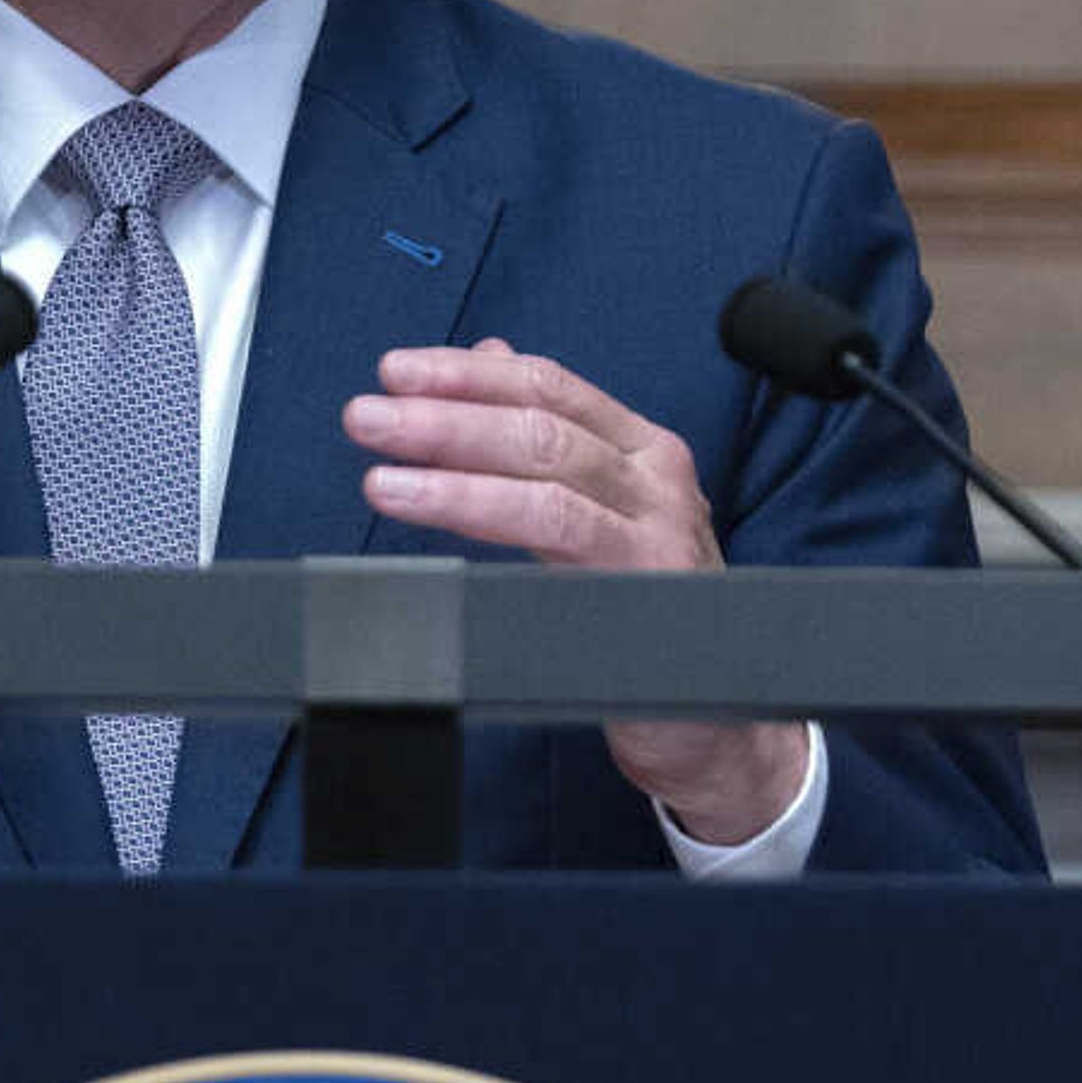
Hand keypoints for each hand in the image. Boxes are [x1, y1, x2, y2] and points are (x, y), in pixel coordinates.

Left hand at [342, 341, 810, 847]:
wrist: (715, 725)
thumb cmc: (645, 614)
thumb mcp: (598, 513)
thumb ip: (546, 441)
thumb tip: (487, 357)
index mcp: (641, 451)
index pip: (549, 385)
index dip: (469, 373)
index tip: (397, 371)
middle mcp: (655, 479)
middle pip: (540, 421)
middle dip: (446, 414)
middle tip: (366, 416)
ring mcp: (657, 528)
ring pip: (546, 470)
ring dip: (453, 465)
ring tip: (381, 475)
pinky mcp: (648, 582)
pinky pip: (558, 531)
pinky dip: (486, 512)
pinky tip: (431, 513)